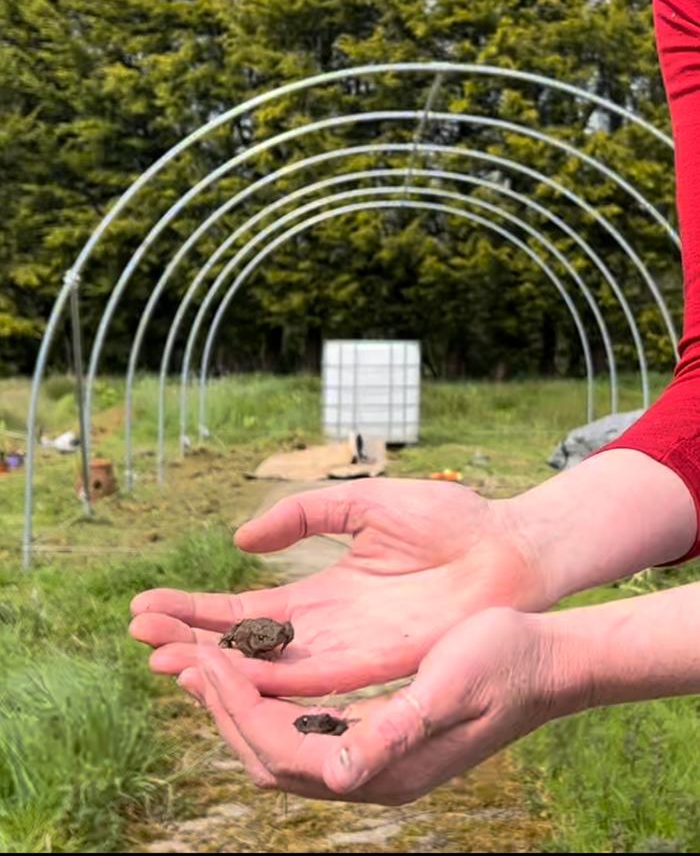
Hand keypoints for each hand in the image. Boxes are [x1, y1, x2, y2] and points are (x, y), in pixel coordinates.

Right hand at [130, 478, 546, 694]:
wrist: (508, 544)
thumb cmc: (446, 519)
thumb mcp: (361, 502)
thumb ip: (304, 515)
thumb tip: (241, 542)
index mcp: (323, 593)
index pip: (245, 612)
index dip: (195, 611)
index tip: (146, 607)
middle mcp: (328, 631)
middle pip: (246, 647)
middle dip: (190, 643)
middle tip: (138, 638)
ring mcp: (352, 652)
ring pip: (268, 671)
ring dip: (216, 668)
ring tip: (163, 659)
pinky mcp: (380, 664)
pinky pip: (314, 681)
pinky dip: (266, 681)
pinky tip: (224, 674)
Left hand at [169, 606, 561, 804]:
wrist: (545, 662)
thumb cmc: (502, 663)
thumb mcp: (449, 689)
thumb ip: (397, 730)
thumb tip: (344, 771)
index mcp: (384, 767)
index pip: (282, 752)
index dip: (236, 709)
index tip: (205, 659)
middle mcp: (371, 773)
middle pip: (270, 757)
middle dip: (223, 710)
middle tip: (187, 658)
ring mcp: (374, 758)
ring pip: (282, 745)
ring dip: (239, 706)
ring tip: (203, 662)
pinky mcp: (378, 735)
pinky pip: (304, 727)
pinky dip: (270, 700)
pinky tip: (257, 667)